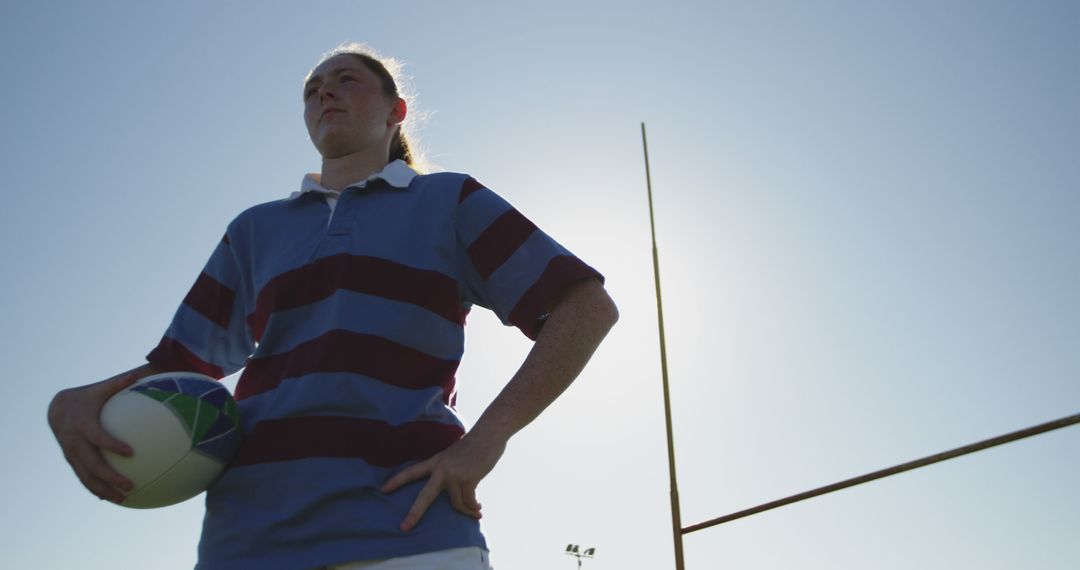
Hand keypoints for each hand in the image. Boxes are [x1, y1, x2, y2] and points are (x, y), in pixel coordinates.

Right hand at [48, 373, 138, 502]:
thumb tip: (138, 374)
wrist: (58, 409)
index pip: (99, 438)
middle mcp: (76, 443)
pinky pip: (84, 478)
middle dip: (110, 477)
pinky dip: (95, 490)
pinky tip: (111, 499)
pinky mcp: (72, 461)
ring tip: (123, 500)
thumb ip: (118, 384)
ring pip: (87, 477)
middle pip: (92, 465)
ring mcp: (72, 455)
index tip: (131, 452)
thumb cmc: (86, 398)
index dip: (113, 445)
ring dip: (104, 490)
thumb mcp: (99, 390)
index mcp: (83, 425)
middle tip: (130, 486)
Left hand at [380, 432, 506, 530]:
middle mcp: (441, 468)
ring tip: (474, 512)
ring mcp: (454, 474)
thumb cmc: (475, 444)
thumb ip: (449, 469)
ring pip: (455, 504)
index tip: (383, 489)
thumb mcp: (455, 455)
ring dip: (466, 511)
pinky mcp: (468, 478)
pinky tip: (478, 510)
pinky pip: (468, 502)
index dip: (396, 481)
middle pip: (424, 496)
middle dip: (414, 513)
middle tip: (404, 527)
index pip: (412, 471)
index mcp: (436, 461)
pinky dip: (473, 509)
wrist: (488, 433)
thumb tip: (454, 488)